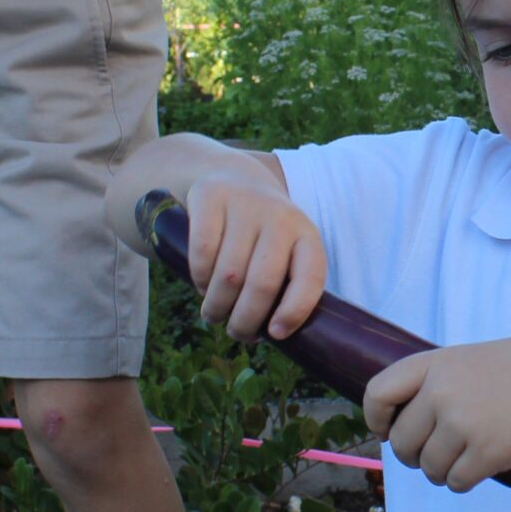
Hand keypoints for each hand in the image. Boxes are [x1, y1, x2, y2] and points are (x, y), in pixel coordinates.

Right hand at [180, 171, 326, 341]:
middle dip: (245, 320)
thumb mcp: (283, 249)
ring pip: (229, 274)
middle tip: (235, 333)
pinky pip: (203, 252)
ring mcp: (245, 204)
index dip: (295, 310)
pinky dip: (200, 278)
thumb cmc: (261, 232)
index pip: (310, 277)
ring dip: (217, 305)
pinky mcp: (211, 196)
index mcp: (306, 235)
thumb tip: (273, 335)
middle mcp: (280, 216)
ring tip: (213, 314)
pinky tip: (202, 287)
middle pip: (263, 283)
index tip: (275, 334)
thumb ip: (284, 284)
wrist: (232, 176)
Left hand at [364, 328, 510, 491]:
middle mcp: (441, 393)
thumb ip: (436, 388)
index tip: (389, 430)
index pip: (377, 394)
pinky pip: (456, 482)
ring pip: (429, 469)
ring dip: (444, 471)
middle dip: (416, 456)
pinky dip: (466, 481)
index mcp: (434, 365)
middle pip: (402, 444)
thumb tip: (404, 434)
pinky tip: (483, 467)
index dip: (377, 420)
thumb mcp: (469, 361)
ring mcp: (463, 423)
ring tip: (467, 458)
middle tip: (439, 452)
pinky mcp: (487, 452)